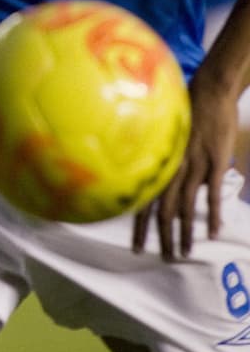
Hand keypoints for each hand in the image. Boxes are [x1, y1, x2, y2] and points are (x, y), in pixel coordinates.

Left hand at [133, 71, 238, 258]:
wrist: (208, 92)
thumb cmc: (185, 116)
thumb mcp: (165, 141)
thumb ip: (161, 163)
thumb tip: (153, 183)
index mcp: (157, 165)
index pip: (142, 202)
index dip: (138, 227)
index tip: (136, 247)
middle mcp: (171, 169)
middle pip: (160, 210)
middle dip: (159, 237)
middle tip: (160, 258)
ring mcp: (193, 167)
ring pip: (184, 207)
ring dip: (184, 233)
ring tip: (182, 253)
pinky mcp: (215, 163)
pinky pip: (212, 193)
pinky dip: (213, 214)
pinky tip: (214, 232)